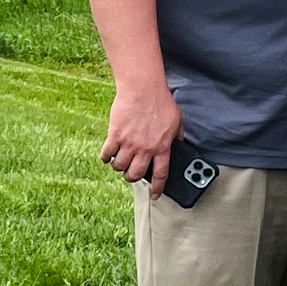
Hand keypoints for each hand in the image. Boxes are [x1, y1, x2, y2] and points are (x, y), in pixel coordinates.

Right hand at [101, 82, 181, 196]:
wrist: (143, 89)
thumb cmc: (161, 103)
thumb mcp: (178, 122)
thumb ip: (178, 137)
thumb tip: (180, 146)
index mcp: (162, 147)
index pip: (161, 174)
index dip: (158, 188)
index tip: (155, 195)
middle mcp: (145, 149)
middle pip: (137, 174)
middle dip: (133, 178)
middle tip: (132, 175)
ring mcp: (129, 143)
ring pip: (120, 167)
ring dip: (119, 168)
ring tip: (120, 163)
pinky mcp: (115, 135)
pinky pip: (107, 154)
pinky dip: (106, 158)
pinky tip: (108, 156)